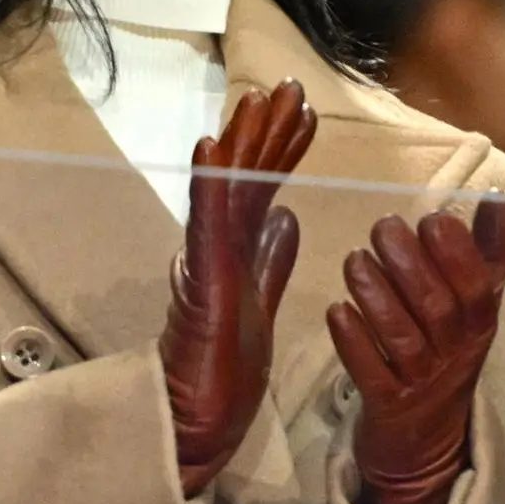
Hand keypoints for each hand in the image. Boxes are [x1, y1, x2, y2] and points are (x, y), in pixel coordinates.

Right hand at [160, 79, 317, 495]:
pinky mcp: (199, 277)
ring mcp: (207, 257)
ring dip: (242, 140)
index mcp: (239, 248)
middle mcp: (220, 244)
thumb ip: (271, 257)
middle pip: (247, 176)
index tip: (306, 112)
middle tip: (289, 85)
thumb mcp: (262, 299)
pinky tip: (211, 146)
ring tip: (256, 98)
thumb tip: (287, 217)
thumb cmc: (225, 367)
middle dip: (267, 129)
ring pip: (226, 187)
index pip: (264, 187)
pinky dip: (210, 183)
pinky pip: (205, 222)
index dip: (284, 149)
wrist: (198, 418)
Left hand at [327, 199, 504, 503]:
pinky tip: (336, 310)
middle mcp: (455, 353)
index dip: (456, 252)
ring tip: (354, 259)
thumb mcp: (477, 306)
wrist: (425, 439)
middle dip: (409, 262)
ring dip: (376, 293)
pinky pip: (370, 372)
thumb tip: (497, 195)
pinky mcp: (386, 405)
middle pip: (437, 308)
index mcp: (480, 323)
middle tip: (382, 227)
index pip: (477, 287)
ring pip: (401, 336)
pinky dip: (353, 340)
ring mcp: (421, 381)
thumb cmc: (448, 351)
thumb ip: (487, 250)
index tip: (431, 219)